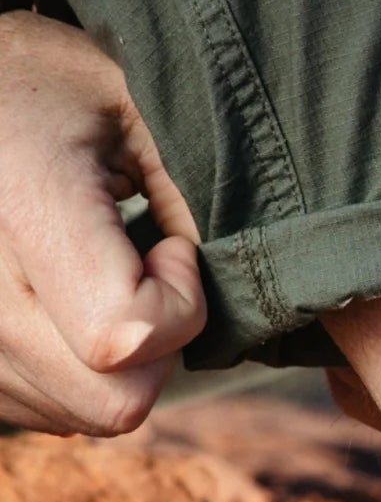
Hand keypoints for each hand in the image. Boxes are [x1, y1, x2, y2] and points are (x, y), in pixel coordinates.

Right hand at [0, 11, 205, 434]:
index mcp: (22, 200)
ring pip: (78, 414)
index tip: (172, 244)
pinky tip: (69, 301)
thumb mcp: (146, 112)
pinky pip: (44, 410)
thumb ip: (197, 201)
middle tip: (145, 265)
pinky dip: (78, 373)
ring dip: (120, 362)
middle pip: (107, 399)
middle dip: (160, 347)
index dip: (181, 304)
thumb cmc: (61, 87)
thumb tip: (237, 287)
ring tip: (99, 271)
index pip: (124, 334)